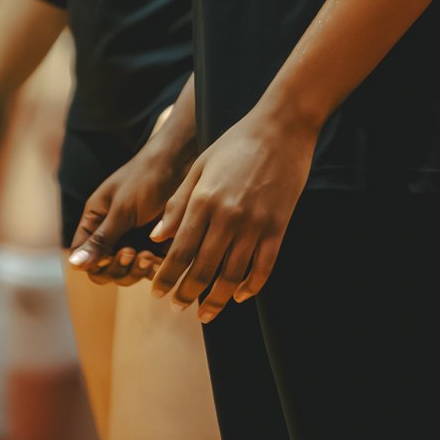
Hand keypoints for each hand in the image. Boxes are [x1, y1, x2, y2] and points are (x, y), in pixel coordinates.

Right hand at [66, 106, 198, 284]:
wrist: (182, 162)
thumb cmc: (146, 178)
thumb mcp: (122, 209)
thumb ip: (101, 239)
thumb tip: (72, 265)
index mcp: (95, 221)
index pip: (84, 258)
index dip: (96, 264)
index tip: (113, 253)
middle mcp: (111, 234)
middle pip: (105, 272)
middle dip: (118, 268)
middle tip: (133, 252)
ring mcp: (133, 241)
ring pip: (127, 274)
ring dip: (136, 270)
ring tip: (148, 254)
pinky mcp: (155, 245)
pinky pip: (148, 269)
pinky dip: (153, 268)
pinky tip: (159, 257)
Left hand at [148, 101, 317, 322]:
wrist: (281, 127)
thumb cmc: (236, 143)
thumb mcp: (199, 166)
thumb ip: (178, 203)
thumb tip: (157, 237)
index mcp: (203, 200)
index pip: (179, 251)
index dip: (167, 277)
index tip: (158, 293)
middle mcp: (227, 217)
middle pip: (203, 269)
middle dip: (187, 294)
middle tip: (179, 308)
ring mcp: (255, 224)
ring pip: (232, 275)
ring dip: (217, 299)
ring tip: (206, 312)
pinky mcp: (278, 226)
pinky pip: (264, 267)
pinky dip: (252, 286)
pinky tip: (241, 295)